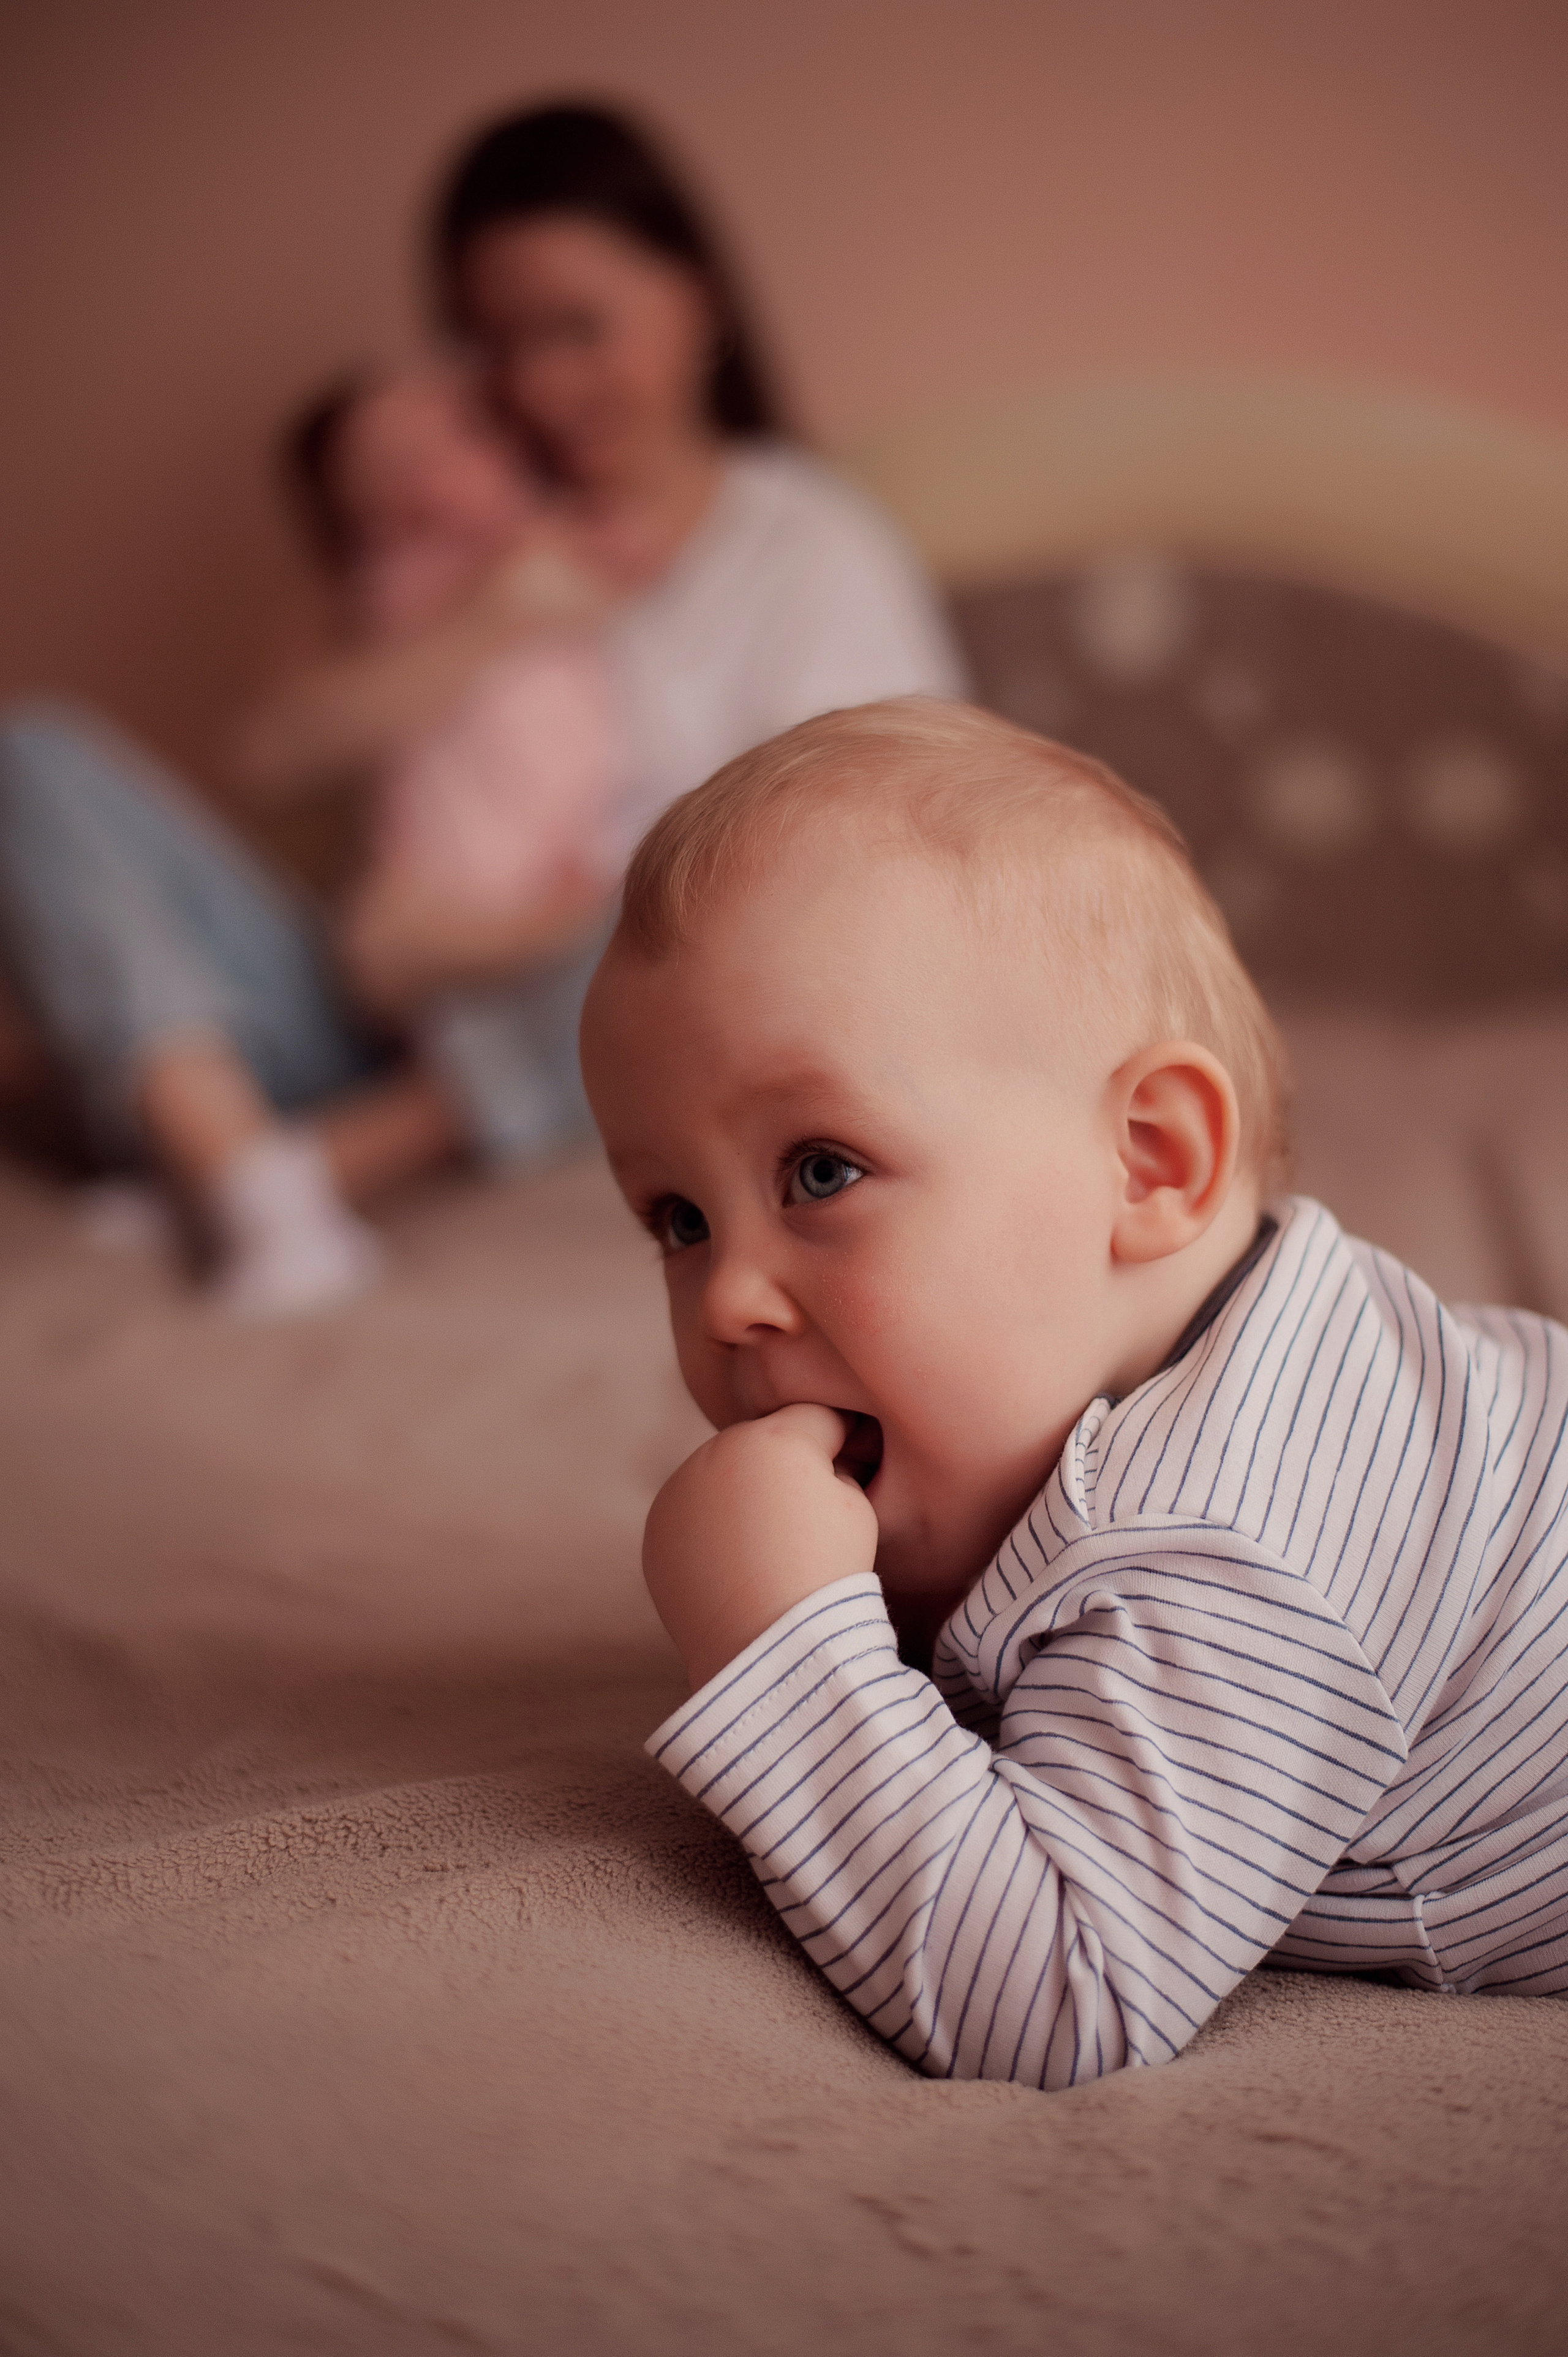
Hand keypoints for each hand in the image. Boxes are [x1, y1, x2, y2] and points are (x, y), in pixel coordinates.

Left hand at [643, 1404, 878, 1690]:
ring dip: (743, 1495)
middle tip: (808, 1515)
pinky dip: (711, 1530)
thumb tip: (817, 1467)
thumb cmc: (827, 1575)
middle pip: (763, 1443)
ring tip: (769, 1546)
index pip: (817, 1417)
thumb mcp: (857, 1509)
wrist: (768, 1646)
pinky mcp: (657, 1530)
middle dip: (785, 1467)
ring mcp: (678, 1491)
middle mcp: (714, 1453)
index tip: (856, 1467)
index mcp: (772, 1439)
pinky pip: (693, 1514)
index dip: (844, 1440)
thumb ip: (836, 1469)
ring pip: (722, 1476)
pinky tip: (736, 1565)